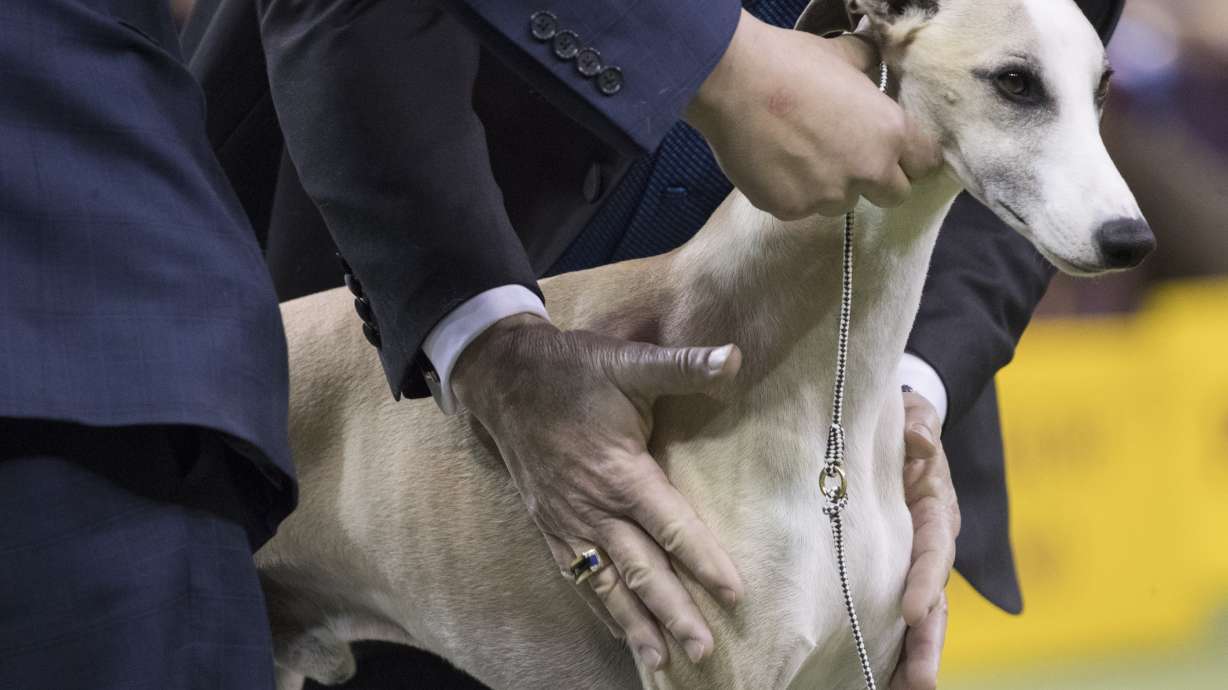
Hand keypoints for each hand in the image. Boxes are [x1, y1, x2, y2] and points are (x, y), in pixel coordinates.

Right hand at [451, 314, 744, 669]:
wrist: (503, 378)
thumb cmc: (571, 369)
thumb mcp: (627, 359)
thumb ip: (682, 366)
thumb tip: (735, 357)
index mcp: (618, 471)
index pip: (670, 525)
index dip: (703, 560)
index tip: (734, 593)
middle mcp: (592, 506)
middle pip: (640, 568)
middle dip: (673, 611)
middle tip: (703, 649)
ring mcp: (566, 521)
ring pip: (605, 583)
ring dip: (635, 624)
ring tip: (662, 660)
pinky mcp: (548, 524)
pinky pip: (575, 574)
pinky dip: (598, 605)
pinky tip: (617, 628)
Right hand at [684, 11, 941, 219]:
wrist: (733, 83)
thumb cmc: (790, 62)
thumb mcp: (842, 55)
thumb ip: (866, 68)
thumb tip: (870, 65)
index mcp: (890, 132)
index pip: (924, 164)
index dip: (910, 158)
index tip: (894, 152)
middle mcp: (866, 171)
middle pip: (892, 195)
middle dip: (875, 181)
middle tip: (846, 158)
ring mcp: (827, 196)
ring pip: (840, 204)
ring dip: (829, 188)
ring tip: (798, 156)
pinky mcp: (789, 210)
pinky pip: (799, 207)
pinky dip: (789, 192)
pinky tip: (772, 163)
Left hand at [890, 391, 960, 688]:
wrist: (906, 426)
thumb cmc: (907, 422)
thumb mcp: (915, 417)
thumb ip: (919, 427)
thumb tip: (920, 441)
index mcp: (936, 510)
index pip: (933, 550)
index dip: (925, 579)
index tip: (912, 609)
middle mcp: (931, 544)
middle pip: (934, 601)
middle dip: (927, 644)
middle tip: (918, 682)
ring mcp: (915, 563)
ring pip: (921, 619)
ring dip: (914, 659)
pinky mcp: (896, 572)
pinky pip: (896, 615)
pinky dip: (892, 650)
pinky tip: (881, 682)